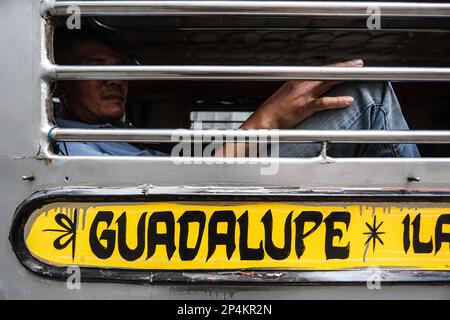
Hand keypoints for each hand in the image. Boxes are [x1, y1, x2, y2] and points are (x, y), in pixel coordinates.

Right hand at [240, 59, 363, 129]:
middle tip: (358, 63)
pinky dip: (337, 101)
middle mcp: (301, 84)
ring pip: (327, 82)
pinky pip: (323, 102)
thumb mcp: (285, 96)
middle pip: (326, 72)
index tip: (347, 63)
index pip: (319, 70)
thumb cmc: (273, 111)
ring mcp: (303, 95)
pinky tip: (348, 100)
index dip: (334, 66)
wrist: (264, 120)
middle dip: (344, 66)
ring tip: (358, 73)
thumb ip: (298, 91)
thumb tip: (309, 90)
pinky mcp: (304, 108)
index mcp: (296, 81)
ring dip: (343, 76)